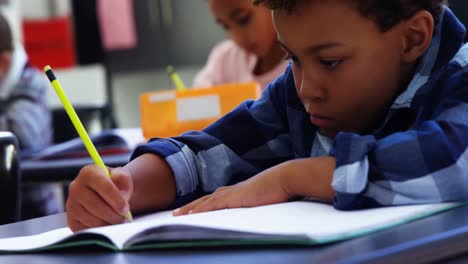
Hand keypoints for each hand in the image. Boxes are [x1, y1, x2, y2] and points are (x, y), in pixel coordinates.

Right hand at [66, 165, 132, 231]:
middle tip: (124, 218)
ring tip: (117, 221)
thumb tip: (122, 195)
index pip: (103, 186)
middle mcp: (75, 187)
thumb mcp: (122, 177)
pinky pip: (86, 229)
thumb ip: (124, 179)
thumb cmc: (115, 184)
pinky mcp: (71, 220)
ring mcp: (71, 205)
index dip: (116, 199)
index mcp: (88, 173)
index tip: (125, 208)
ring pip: (91, 220)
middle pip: (96, 206)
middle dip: (113, 215)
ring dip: (108, 223)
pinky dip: (99, 230)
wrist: (105, 194)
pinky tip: (107, 224)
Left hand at [173, 163, 290, 215]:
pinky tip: (191, 215)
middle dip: (191, 206)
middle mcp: (232, 190)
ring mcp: (232, 193)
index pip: (215, 198)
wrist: (285, 178)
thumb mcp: (264, 197)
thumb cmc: (279, 188)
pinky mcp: (234, 198)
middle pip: (206, 199)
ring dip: (190, 208)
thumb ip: (257, 202)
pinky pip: (213, 205)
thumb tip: (256, 206)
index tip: (192, 209)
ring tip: (177, 215)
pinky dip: (201, 210)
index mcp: (238, 190)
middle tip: (176, 213)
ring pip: (205, 202)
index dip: (203, 204)